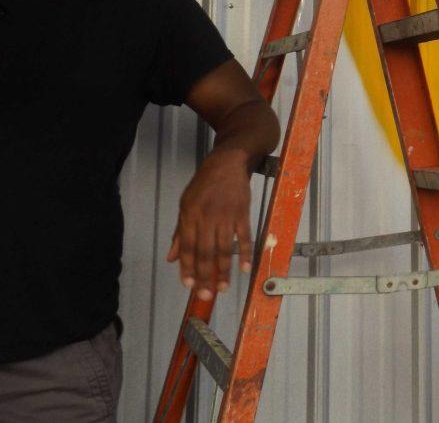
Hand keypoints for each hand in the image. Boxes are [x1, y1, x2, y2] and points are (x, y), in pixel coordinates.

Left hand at [167, 148, 253, 299]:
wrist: (228, 163)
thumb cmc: (204, 184)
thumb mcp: (185, 204)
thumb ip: (180, 233)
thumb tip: (172, 258)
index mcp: (189, 216)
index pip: (187, 247)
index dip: (188, 268)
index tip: (189, 286)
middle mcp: (206, 217)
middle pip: (205, 252)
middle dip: (205, 276)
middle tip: (206, 296)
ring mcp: (226, 215)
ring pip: (224, 248)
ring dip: (224, 270)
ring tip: (224, 288)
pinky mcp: (242, 212)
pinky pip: (244, 236)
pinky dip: (245, 253)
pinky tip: (244, 269)